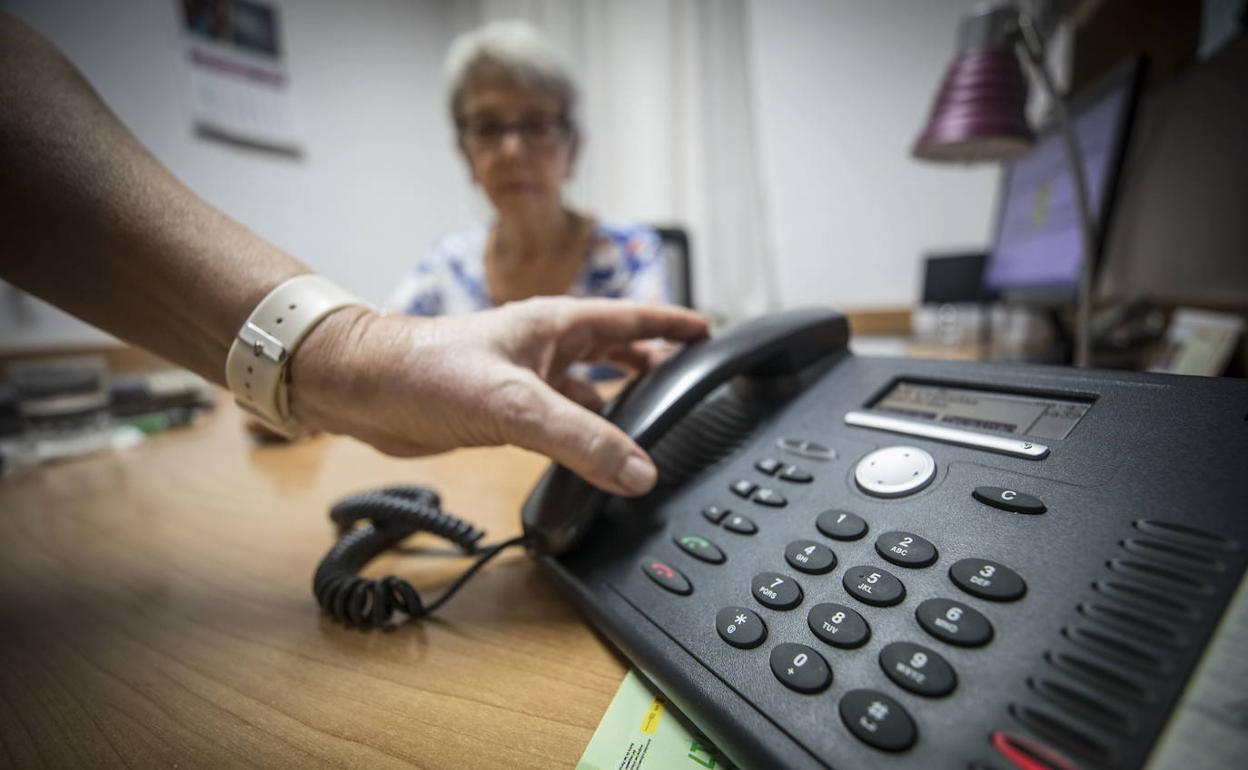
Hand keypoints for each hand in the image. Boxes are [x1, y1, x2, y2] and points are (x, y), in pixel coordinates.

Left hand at [290, 297, 709, 495]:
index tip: (708, 332)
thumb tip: (638, 471)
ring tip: (649, 420)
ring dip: (617, 401)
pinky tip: (590, 453)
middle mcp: (544, 348)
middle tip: (685, 380)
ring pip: (587, 387)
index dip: (672, 324)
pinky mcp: (502, 411)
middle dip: (651, 362)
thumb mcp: (515, 404)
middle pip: (614, 349)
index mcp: (555, 325)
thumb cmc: (426, 370)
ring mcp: (523, 379)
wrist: (362, 389)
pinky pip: (559, 418)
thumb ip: (580, 439)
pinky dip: (582, 433)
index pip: (631, 317)